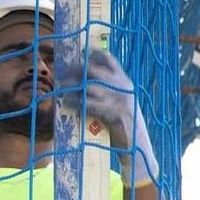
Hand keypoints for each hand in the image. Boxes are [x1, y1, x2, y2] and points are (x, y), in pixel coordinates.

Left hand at [65, 49, 158, 184]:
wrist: (138, 146)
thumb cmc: (125, 126)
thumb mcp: (119, 103)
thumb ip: (108, 91)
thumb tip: (86, 82)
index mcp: (125, 82)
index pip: (109, 59)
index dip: (93, 53)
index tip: (79, 53)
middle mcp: (123, 87)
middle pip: (96, 70)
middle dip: (77, 70)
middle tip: (62, 73)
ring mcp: (120, 100)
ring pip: (91, 87)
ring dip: (73, 87)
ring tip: (61, 88)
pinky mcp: (115, 114)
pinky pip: (91, 105)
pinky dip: (77, 103)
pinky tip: (67, 103)